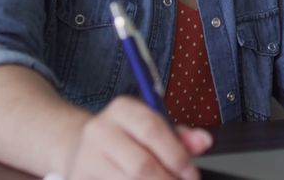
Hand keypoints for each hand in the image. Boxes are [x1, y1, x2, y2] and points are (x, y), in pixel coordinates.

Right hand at [64, 96, 212, 179]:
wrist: (81, 149)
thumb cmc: (125, 140)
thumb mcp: (151, 128)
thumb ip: (179, 136)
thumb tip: (203, 141)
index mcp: (121, 110)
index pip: (152, 129)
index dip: (177, 156)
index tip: (190, 174)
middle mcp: (99, 130)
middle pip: (141, 165)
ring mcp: (86, 158)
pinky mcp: (79, 179)